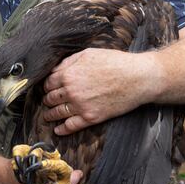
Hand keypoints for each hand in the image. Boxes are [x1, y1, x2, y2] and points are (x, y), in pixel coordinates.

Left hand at [41, 48, 159, 134]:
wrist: (138, 78)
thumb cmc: (115, 62)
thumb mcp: (88, 54)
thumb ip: (68, 62)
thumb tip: (55, 70)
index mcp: (68, 75)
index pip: (48, 83)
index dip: (46, 86)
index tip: (47, 89)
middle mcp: (71, 92)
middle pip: (51, 99)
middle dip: (47, 100)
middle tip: (47, 101)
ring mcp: (80, 106)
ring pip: (57, 113)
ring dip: (50, 115)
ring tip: (47, 116)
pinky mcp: (91, 117)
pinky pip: (71, 126)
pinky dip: (62, 129)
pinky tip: (58, 130)